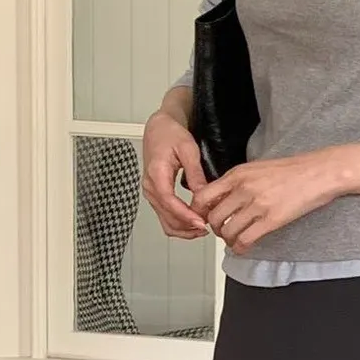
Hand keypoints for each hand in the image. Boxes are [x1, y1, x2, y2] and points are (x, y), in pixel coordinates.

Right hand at [142, 110, 209, 238]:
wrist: (159, 129)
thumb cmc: (170, 135)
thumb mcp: (188, 150)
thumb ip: (195, 174)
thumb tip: (203, 195)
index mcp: (156, 173)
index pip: (169, 201)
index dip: (186, 215)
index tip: (201, 222)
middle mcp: (150, 187)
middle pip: (167, 217)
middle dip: (188, 226)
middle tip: (209, 228)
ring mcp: (151, 194)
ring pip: (166, 222)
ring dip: (185, 229)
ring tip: (203, 228)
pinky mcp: (156, 197)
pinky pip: (166, 218)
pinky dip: (180, 225)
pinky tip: (194, 223)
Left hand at [191, 151, 342, 253]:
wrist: (318, 172)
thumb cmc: (293, 170)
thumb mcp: (257, 168)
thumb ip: (238, 181)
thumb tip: (224, 196)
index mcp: (237, 174)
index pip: (203, 196)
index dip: (199, 211)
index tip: (205, 217)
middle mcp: (243, 189)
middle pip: (213, 217)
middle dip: (215, 229)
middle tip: (222, 231)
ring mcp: (257, 205)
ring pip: (227, 231)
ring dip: (227, 240)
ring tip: (234, 240)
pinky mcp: (271, 220)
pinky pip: (245, 240)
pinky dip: (240, 248)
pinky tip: (243, 247)